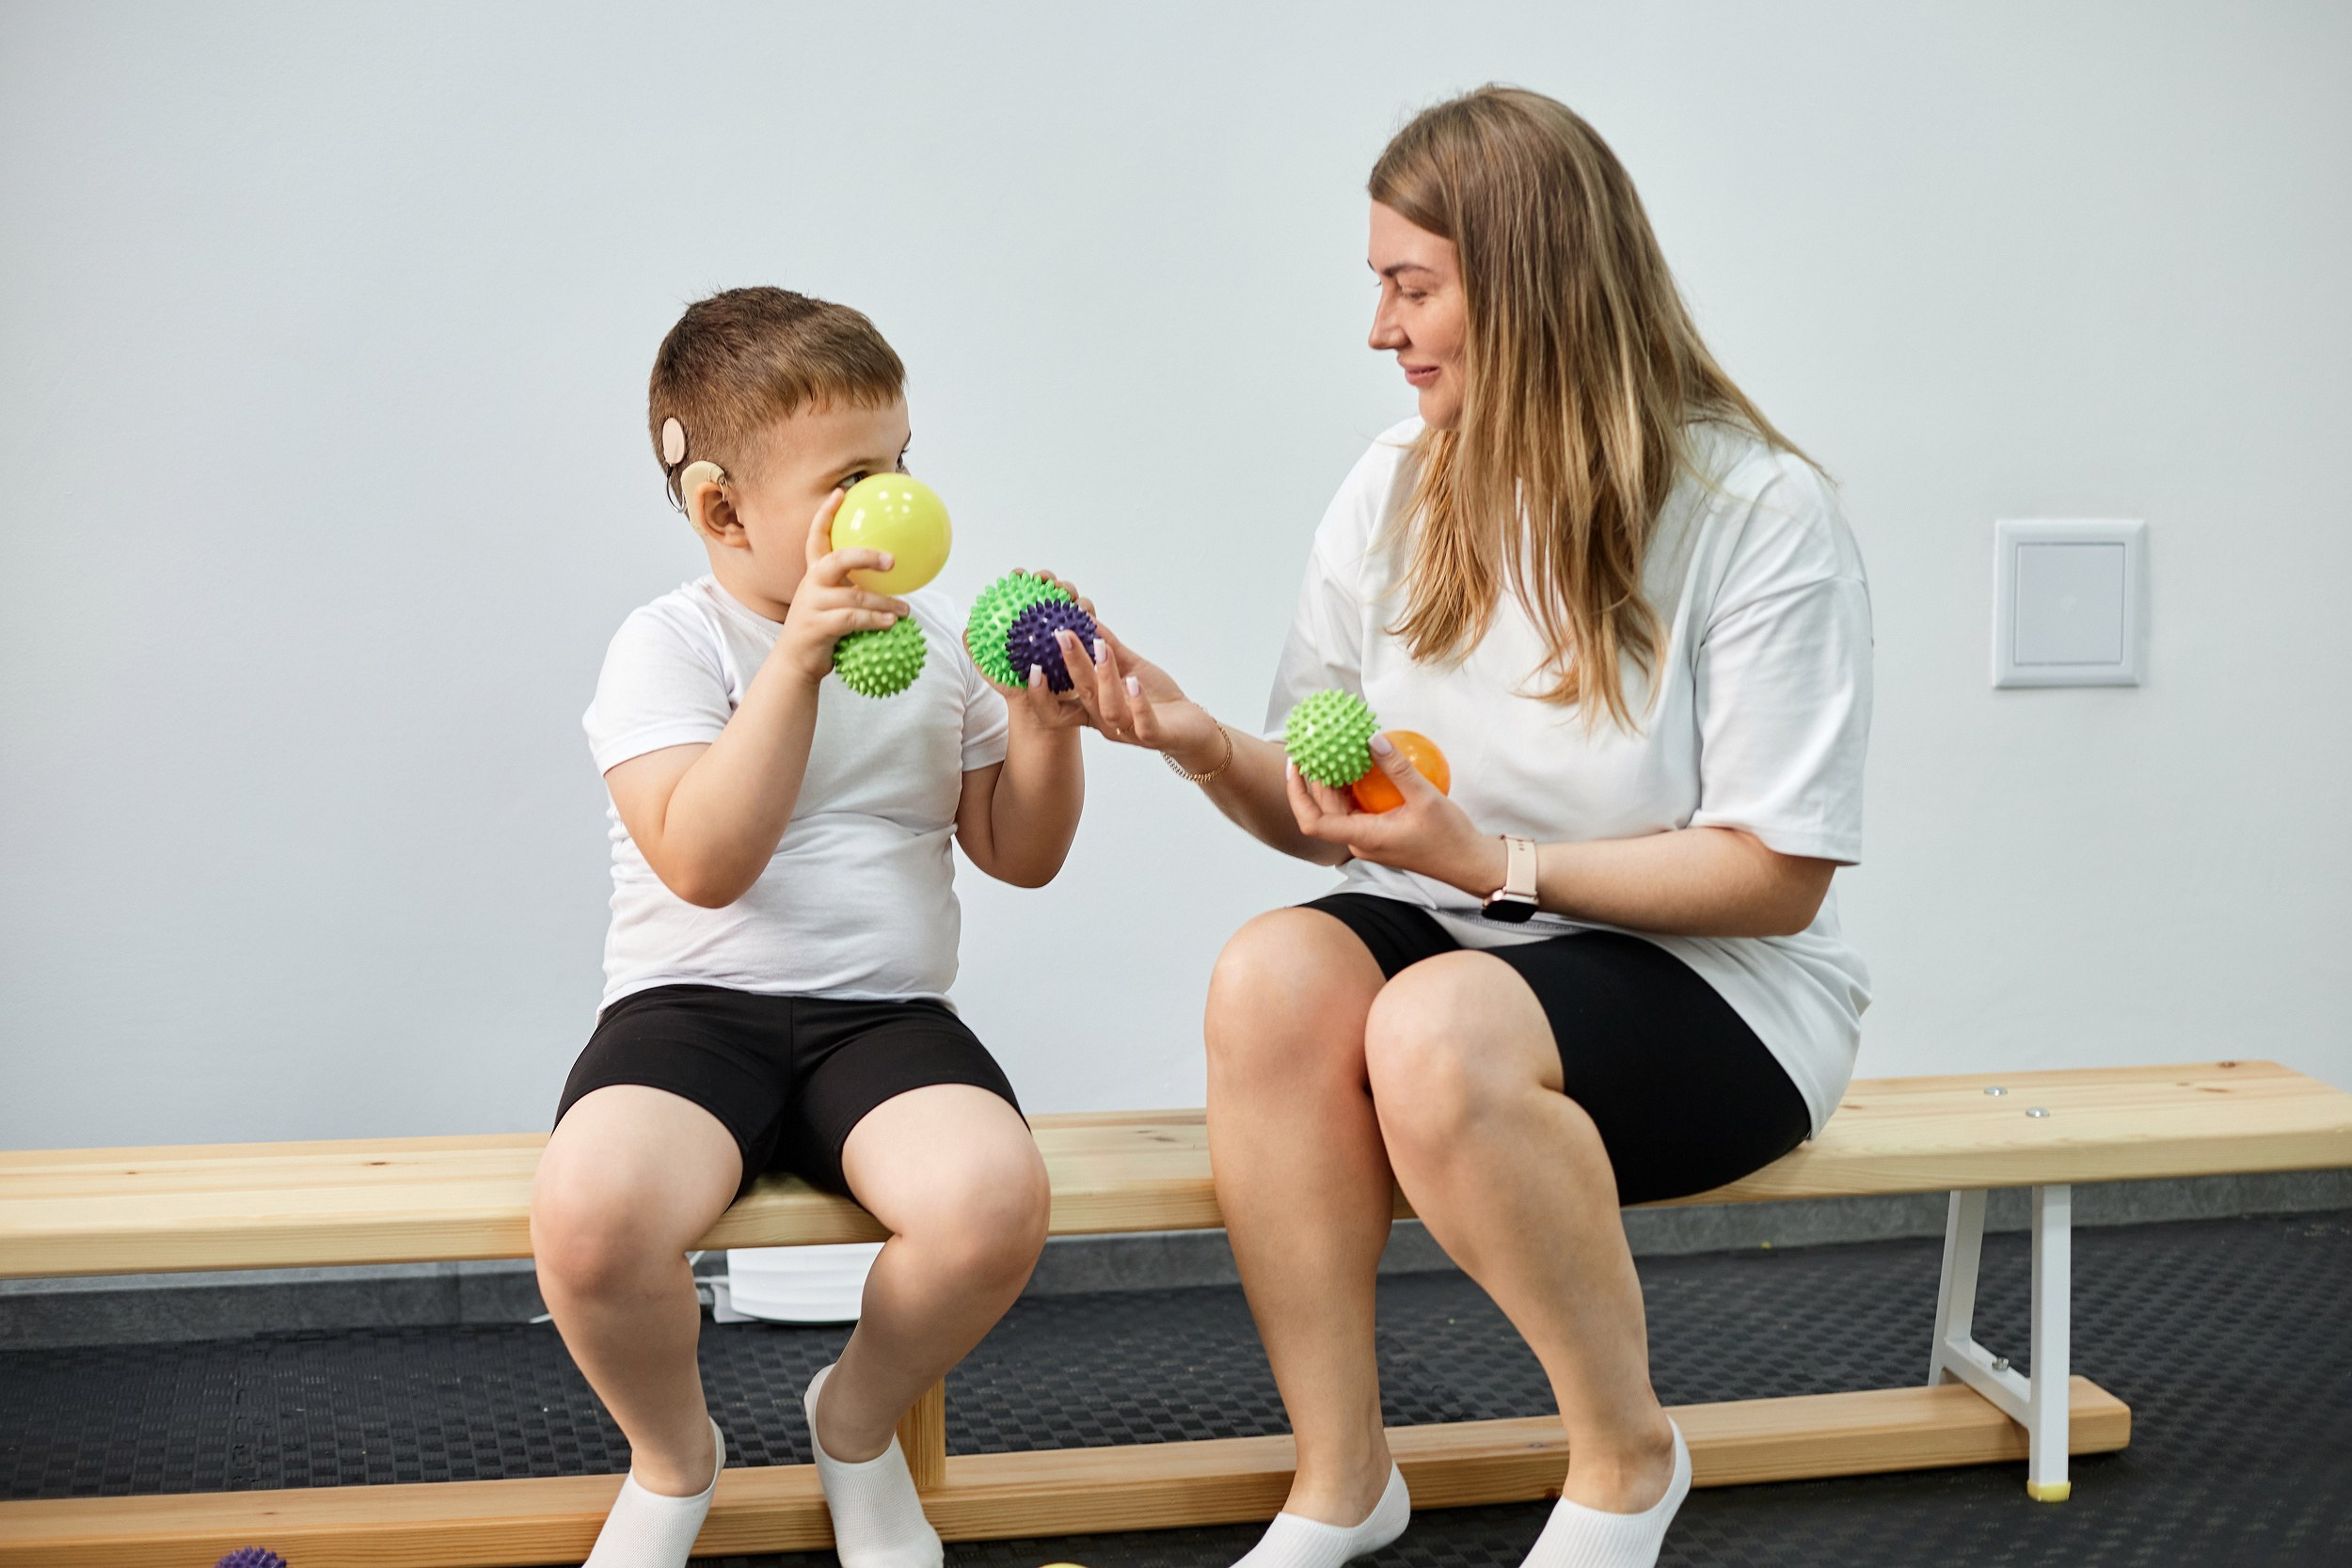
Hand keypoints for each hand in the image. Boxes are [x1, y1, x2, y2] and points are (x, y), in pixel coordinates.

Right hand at [777, 488, 914, 684]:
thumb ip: (852, 586)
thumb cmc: (821, 630)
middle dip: (865, 556)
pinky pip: (852, 619)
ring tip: (906, 609)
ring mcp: (812, 605)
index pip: (816, 537)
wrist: (795, 663)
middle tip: (892, 561)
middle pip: (837, 560)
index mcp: (814, 574)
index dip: (826, 513)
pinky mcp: (817, 627)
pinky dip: (875, 620)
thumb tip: (890, 573)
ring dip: (885, 602)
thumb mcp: (832, 602)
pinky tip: (892, 623)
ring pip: (854, 596)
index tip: (841, 492)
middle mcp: (810, 584)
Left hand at [966, 566, 1090, 732]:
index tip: (1017, 577)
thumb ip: (976, 648)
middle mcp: (1047, 617)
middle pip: (1050, 589)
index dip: (1020, 578)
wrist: (1037, 706)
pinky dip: (1087, 615)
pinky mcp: (1084, 638)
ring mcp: (1067, 626)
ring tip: (1067, 598)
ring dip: (1072, 594)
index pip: (1022, 590)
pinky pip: (1089, 623)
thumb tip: (966, 629)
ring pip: (1073, 600)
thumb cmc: (1013, 682)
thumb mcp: (990, 666)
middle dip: (1050, 579)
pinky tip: (1082, 615)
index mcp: (1025, 618)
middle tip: (1046, 583)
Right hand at [1055, 621, 1222, 765]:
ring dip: (1104, 677)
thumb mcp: (1130, 667)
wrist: (1192, 728)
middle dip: (1072, 665)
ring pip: (1110, 709)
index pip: (1058, 710)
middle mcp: (1107, 724)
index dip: (1042, 694)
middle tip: (1063, 635)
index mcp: (1095, 710)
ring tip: (1103, 649)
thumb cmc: (1157, 699)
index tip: (1031, 666)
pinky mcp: (1156, 737)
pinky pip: (1144, 725)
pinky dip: (1137, 703)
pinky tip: (1133, 681)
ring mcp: (1131, 732)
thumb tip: (1086, 617)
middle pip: (1084, 695)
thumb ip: (1108, 647)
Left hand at [1285, 734, 1506, 895]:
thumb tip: (1372, 739)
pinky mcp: (1379, 833)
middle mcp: (1359, 840)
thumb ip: (1397, 769)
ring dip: (1333, 780)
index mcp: (1363, 837)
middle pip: (1324, 809)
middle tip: (1312, 744)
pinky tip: (1360, 763)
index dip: (1297, 794)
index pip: (1313, 822)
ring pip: (1340, 808)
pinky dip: (1353, 786)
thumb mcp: (1426, 798)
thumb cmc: (1449, 838)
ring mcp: (1369, 838)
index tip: (1296, 764)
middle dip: (1314, 778)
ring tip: (1331, 748)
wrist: (1468, 863)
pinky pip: (1357, 807)